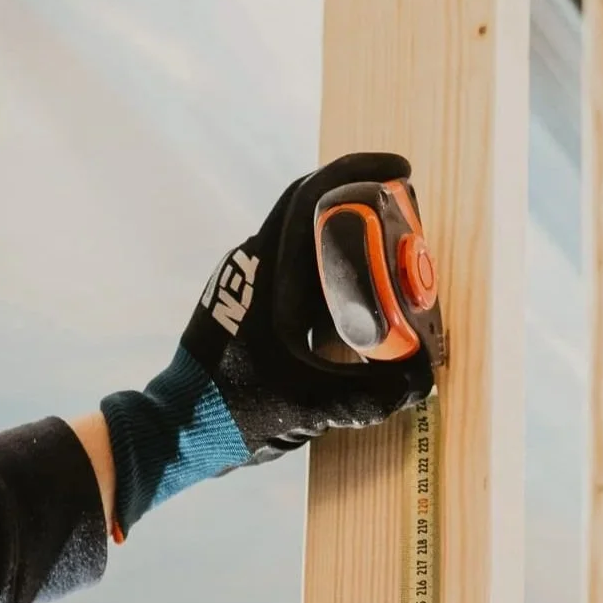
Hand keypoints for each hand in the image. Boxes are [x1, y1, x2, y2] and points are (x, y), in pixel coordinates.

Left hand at [100, 154, 434, 538]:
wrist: (180, 431)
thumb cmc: (234, 411)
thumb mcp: (310, 406)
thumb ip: (369, 397)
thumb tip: (422, 381)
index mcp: (265, 272)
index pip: (310, 195)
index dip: (357, 172)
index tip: (399, 171)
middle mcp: (254, 265)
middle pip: (314, 211)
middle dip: (364, 206)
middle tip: (406, 221)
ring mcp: (248, 285)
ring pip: (306, 243)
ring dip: (349, 242)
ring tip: (392, 263)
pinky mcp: (249, 308)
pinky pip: (298, 274)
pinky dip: (333, 276)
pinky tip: (361, 306)